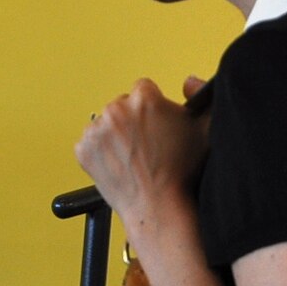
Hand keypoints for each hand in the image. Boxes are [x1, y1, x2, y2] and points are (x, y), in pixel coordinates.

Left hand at [76, 76, 209, 222]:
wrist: (156, 204)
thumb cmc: (181, 170)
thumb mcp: (204, 128)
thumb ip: (199, 97)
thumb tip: (188, 80)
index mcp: (143, 99)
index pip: (143, 89)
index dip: (151, 106)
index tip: (155, 123)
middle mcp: (116, 110)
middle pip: (122, 105)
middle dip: (131, 119)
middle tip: (145, 143)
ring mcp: (96, 131)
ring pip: (104, 124)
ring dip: (114, 135)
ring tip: (133, 156)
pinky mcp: (82, 150)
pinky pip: (89, 143)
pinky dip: (100, 151)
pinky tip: (119, 163)